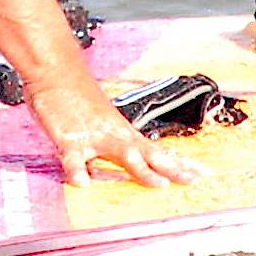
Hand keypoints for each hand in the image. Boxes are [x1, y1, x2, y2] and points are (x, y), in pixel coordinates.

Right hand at [26, 81, 197, 187]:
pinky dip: (77, 171)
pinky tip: (82, 184)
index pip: (154, 151)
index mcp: (121, 131)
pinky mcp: (70, 138)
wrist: (56, 70)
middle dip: (172, 168)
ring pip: (123, 154)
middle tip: (193, 181)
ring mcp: (93, 136)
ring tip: (158, 184)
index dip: (176, 164)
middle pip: (148, 153)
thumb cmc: (74, 96)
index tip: (198, 175)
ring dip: (142, 170)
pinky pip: (74, 158)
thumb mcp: (95, 122)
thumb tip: (111, 169)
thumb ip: (104, 147)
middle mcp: (113, 134)